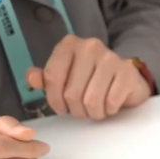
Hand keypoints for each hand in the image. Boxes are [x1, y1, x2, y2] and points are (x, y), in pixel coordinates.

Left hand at [26, 35, 150, 120]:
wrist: (127, 78)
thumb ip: (46, 78)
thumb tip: (32, 78)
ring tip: (95, 110)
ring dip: (93, 113)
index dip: (53, 99)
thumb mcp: (66, 76)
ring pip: (91, 100)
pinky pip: (111, 102)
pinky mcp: (127, 72)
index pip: (51, 76)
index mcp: (69, 45)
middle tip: (81, 111)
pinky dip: (109, 110)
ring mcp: (111, 58)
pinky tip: (110, 106)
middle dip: (75, 110)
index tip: (61, 108)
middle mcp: (89, 47)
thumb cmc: (92, 79)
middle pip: (71, 92)